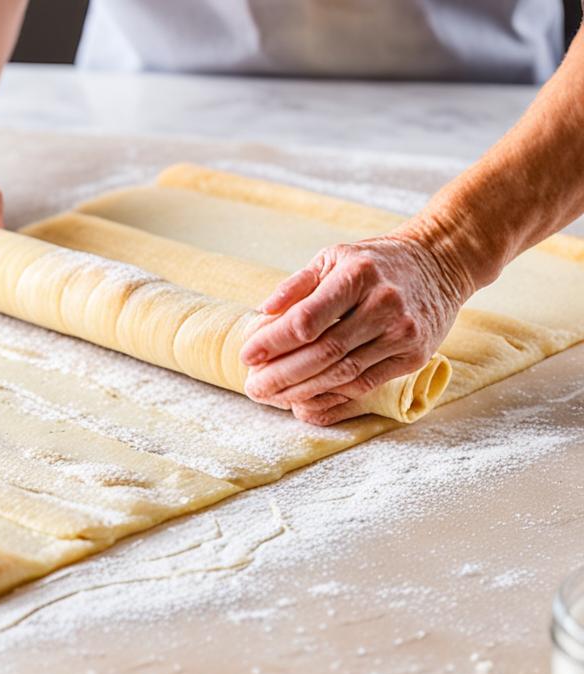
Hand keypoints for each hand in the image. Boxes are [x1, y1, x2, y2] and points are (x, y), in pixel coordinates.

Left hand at [240, 229, 473, 424]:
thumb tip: (263, 312)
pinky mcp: (414, 356)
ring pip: (343, 374)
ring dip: (302, 391)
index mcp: (357, 275)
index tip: (247, 356)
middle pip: (323, 352)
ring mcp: (402, 333)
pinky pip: (365, 385)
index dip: (273, 342)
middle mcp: (383, 304)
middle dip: (282, 375)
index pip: (306, 319)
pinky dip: (332, 398)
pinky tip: (305, 402)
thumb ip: (297, 285)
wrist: (440, 263)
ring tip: (272, 397)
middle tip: (254, 387)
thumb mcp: (334, 257)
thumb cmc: (375, 262)